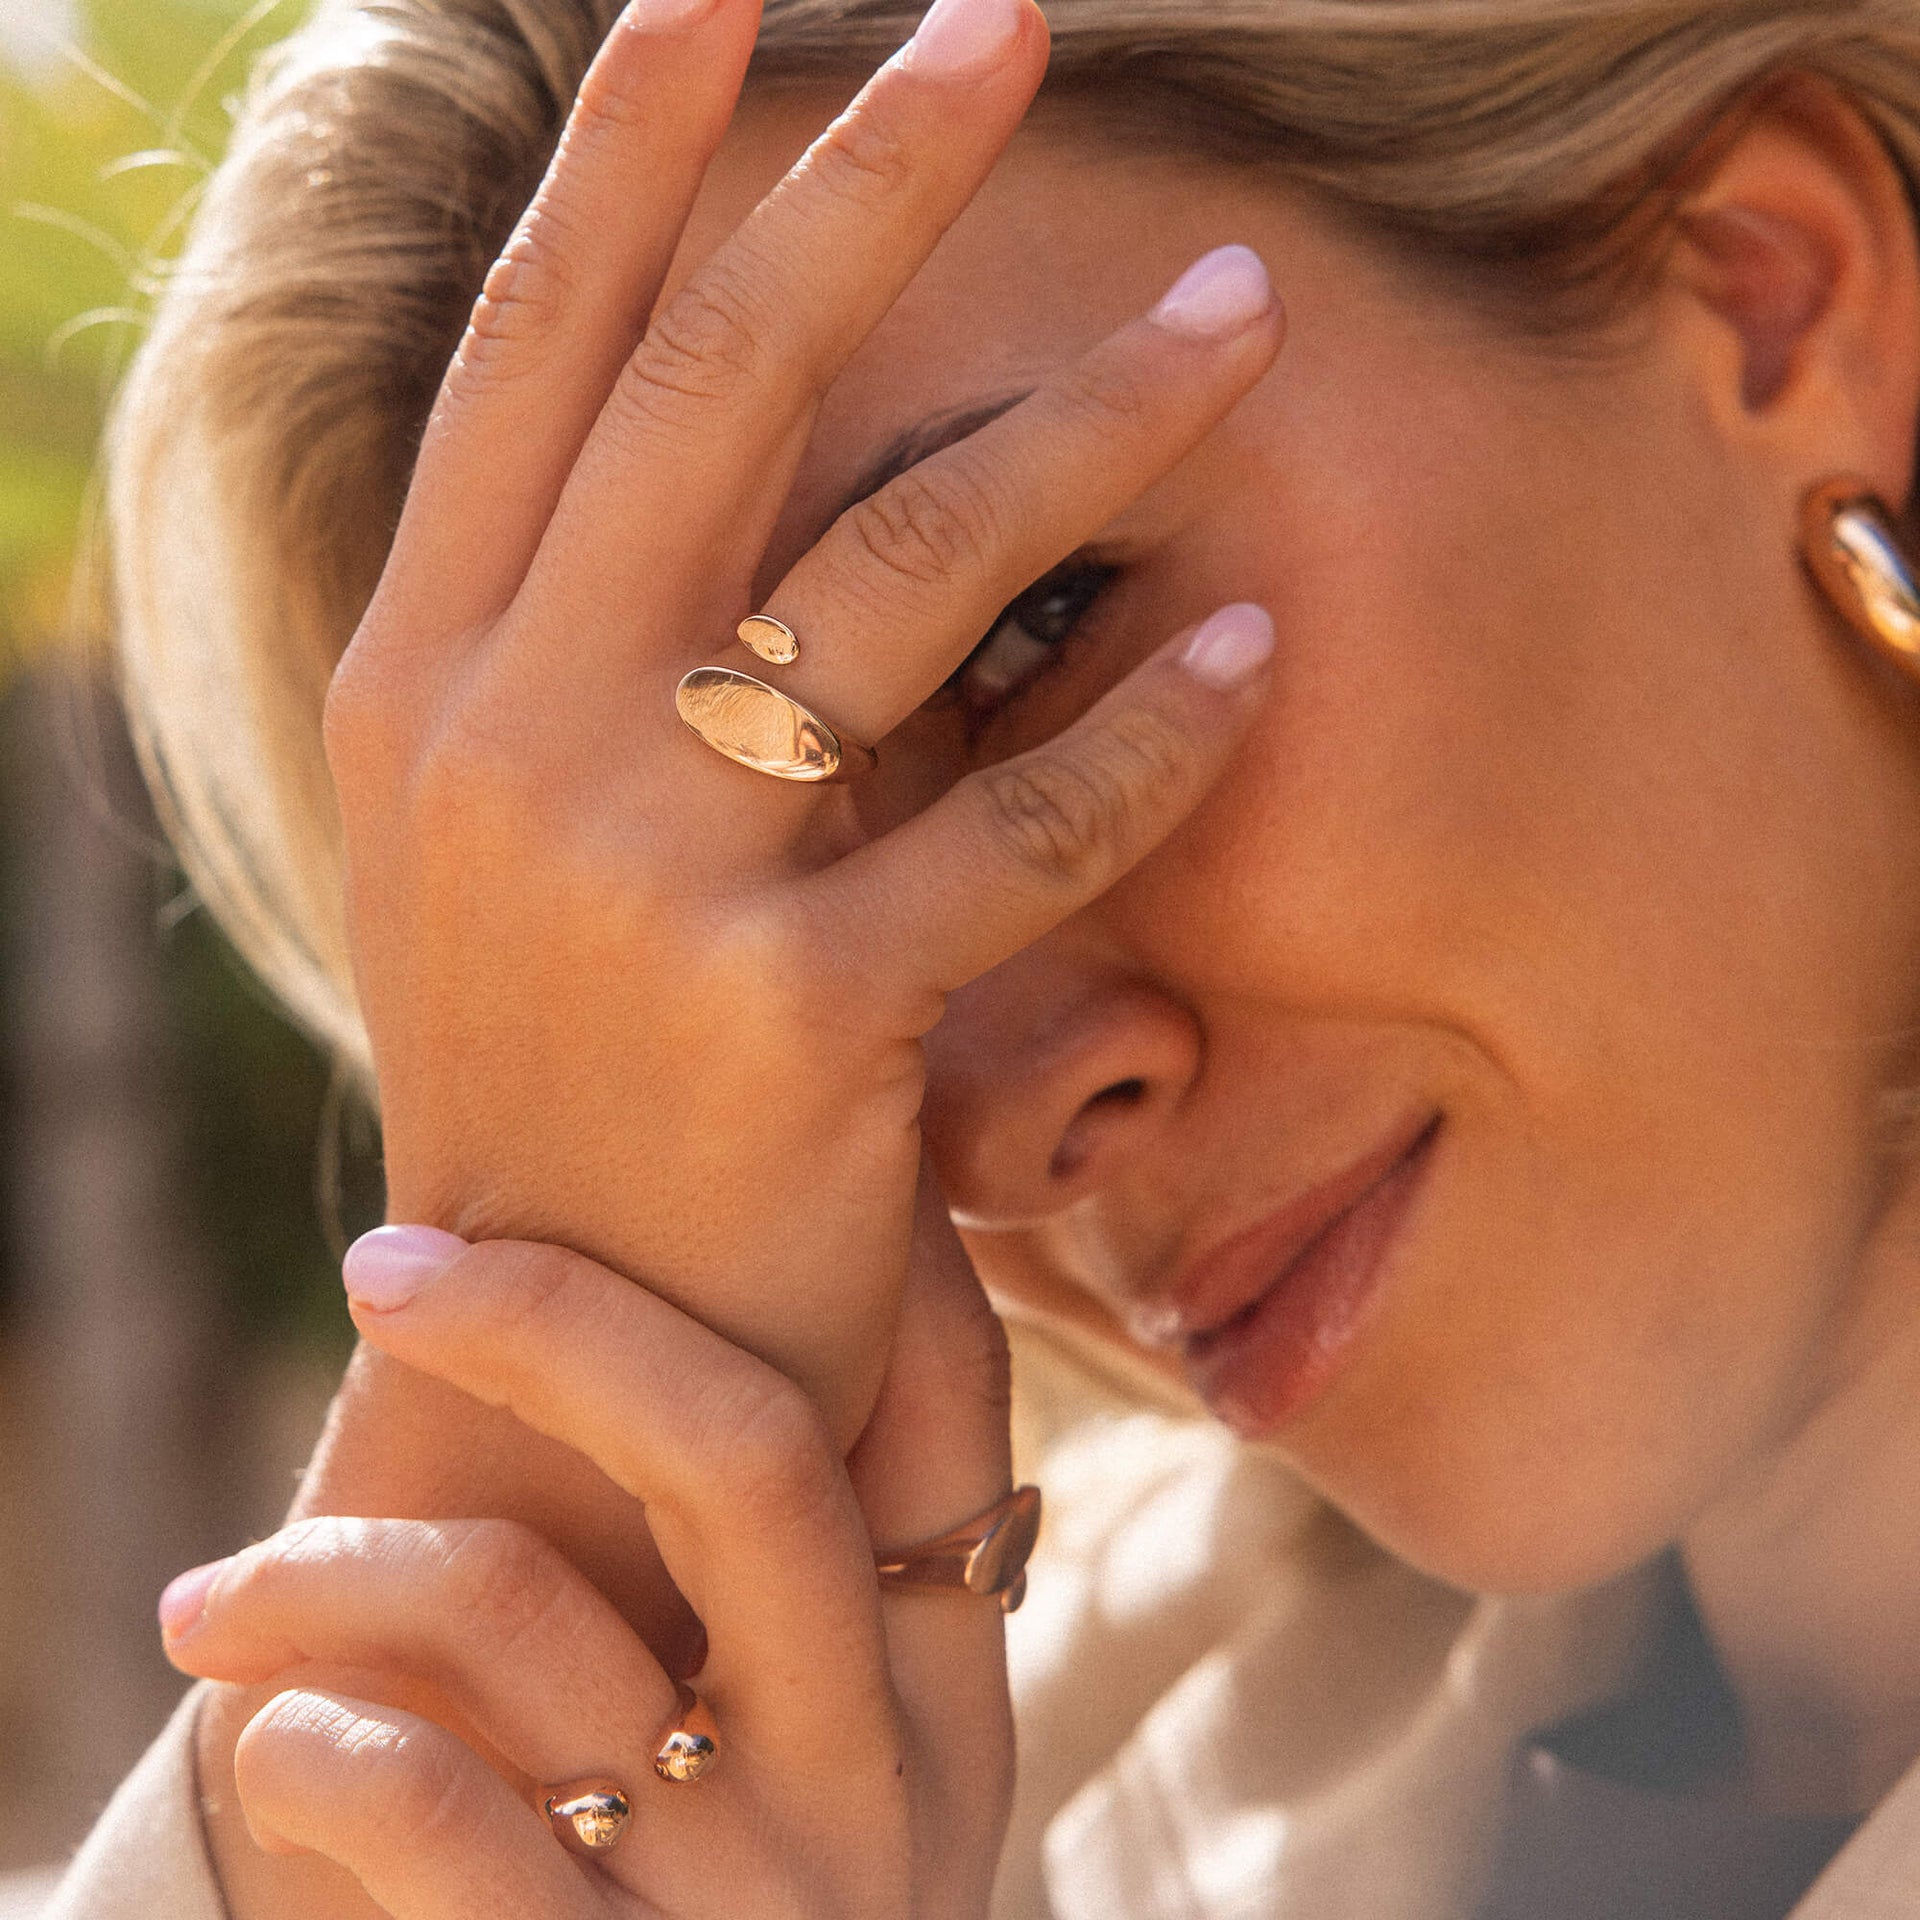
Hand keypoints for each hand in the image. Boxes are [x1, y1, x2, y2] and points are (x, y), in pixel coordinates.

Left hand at [164, 1188, 1021, 1916]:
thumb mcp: (829, 1779)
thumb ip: (795, 1600)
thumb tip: (705, 1324)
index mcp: (952, 1695)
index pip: (946, 1402)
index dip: (864, 1243)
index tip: (754, 1140)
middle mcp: (888, 1784)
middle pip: (747, 1455)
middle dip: (558, 1319)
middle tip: (385, 1259)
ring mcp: (763, 1910)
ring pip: (540, 1621)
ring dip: (338, 1568)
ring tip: (214, 1596)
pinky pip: (446, 1829)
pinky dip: (329, 1748)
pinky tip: (273, 1737)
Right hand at [322, 0, 1283, 1436]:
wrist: (572, 1341)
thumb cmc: (575, 1070)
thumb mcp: (517, 840)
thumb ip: (590, 650)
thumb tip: (737, 458)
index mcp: (429, 674)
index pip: (535, 355)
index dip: (634, 160)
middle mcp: (507, 742)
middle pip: (711, 391)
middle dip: (870, 184)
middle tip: (1011, 28)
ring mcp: (640, 879)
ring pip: (892, 575)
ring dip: (1090, 422)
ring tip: (1242, 315)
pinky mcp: (793, 1016)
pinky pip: (1016, 823)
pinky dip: (1148, 727)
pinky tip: (1250, 648)